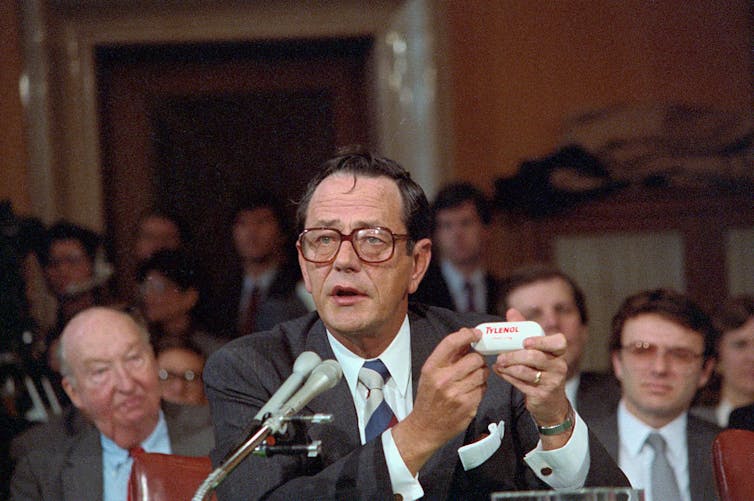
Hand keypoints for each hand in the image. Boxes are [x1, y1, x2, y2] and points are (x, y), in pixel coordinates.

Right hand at [392, 327, 488, 473]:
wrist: (425, 427)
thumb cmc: (429, 397)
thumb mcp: (430, 373)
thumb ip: (448, 355)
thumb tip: (466, 335)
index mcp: (432, 368)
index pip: (452, 343)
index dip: (467, 335)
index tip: (476, 334)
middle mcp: (444, 380)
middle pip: (475, 358)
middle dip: (478, 359)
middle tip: (474, 364)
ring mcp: (457, 394)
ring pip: (483, 373)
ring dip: (481, 373)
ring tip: (472, 379)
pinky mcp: (469, 406)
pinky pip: (484, 389)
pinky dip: (480, 388)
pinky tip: (471, 392)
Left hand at [492, 309, 570, 437]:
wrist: (550, 403)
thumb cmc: (541, 371)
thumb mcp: (537, 351)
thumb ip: (525, 331)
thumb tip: (511, 312)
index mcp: (558, 353)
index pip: (559, 342)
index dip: (542, 341)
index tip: (525, 341)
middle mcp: (558, 366)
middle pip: (536, 357)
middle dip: (514, 355)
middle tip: (500, 356)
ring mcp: (551, 382)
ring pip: (526, 372)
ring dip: (508, 367)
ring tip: (499, 363)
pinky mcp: (541, 395)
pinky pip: (522, 384)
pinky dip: (508, 377)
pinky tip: (500, 372)